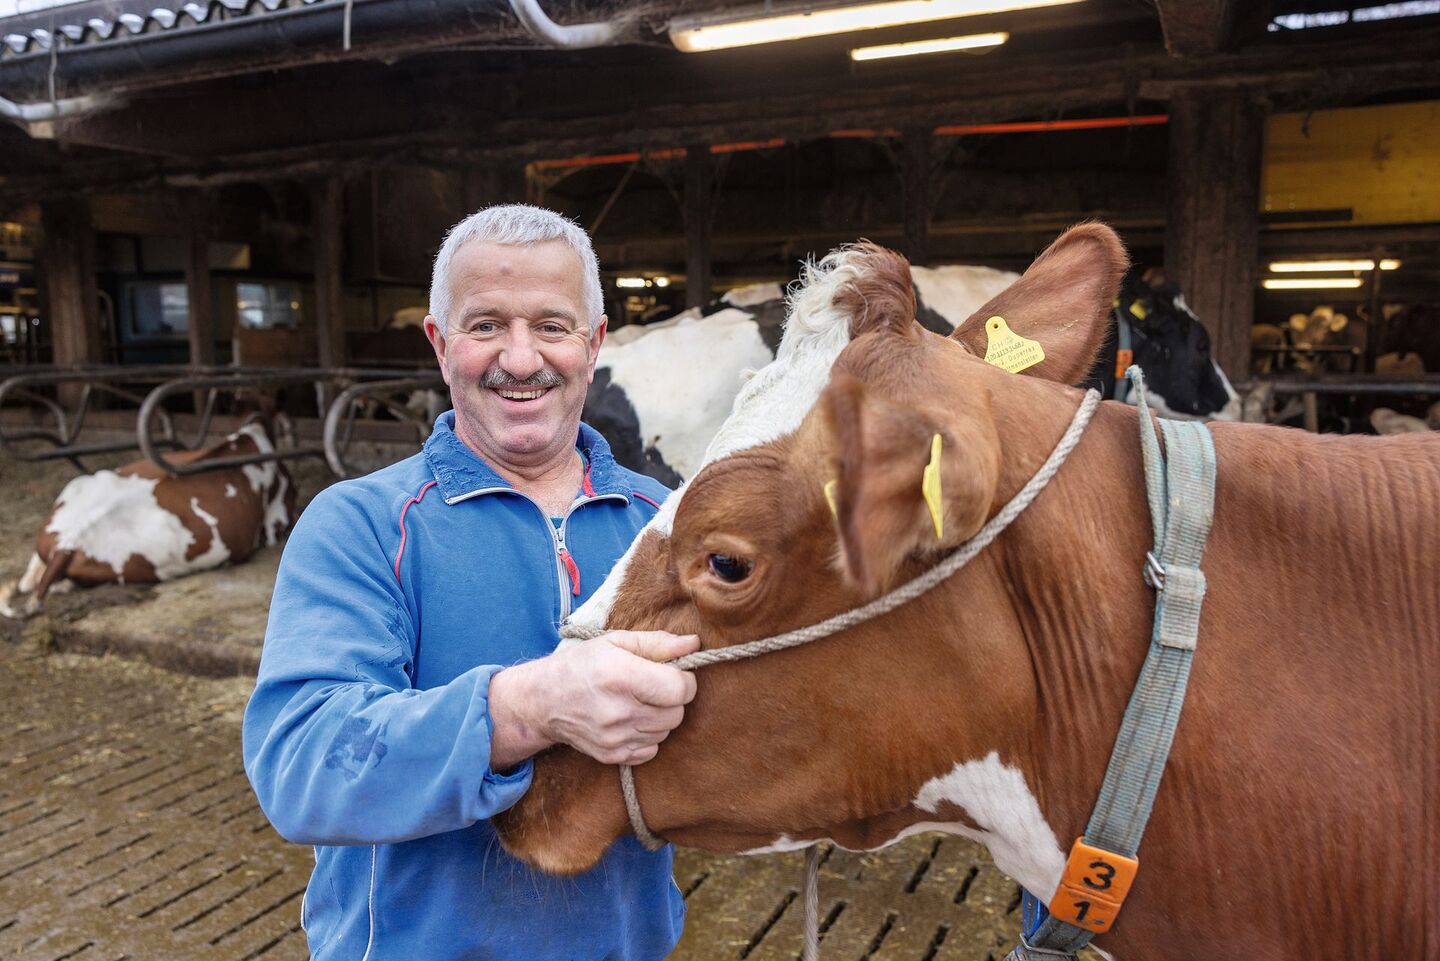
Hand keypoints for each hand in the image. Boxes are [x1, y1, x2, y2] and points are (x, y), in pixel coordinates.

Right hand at [488, 631, 699, 768]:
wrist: (543, 701)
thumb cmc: (582, 665)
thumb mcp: (615, 642)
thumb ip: (658, 643)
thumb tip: (695, 644)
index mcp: (621, 676)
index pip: (681, 689)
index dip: (684, 679)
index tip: (674, 672)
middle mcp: (618, 711)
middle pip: (677, 713)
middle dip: (672, 698)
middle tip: (653, 686)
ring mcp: (615, 738)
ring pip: (666, 731)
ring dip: (660, 716)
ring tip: (638, 702)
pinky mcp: (612, 756)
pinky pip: (652, 749)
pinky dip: (648, 736)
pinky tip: (631, 720)